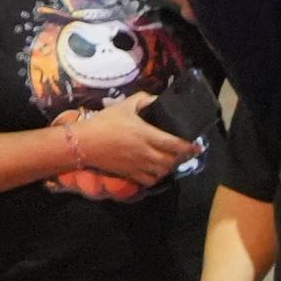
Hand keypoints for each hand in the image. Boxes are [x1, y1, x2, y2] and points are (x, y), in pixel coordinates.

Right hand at [66, 92, 199, 185]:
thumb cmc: (104, 122)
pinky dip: (158, 177)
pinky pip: (150, 180)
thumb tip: (158, 100)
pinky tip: (158, 170)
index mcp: (146, 135)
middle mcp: (145, 152)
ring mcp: (138, 166)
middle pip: (172, 160)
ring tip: (174, 160)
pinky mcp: (129, 174)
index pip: (175, 144)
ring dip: (171, 167)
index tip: (197, 146)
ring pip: (163, 172)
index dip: (189, 147)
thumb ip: (144, 100)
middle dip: (183, 158)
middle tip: (188, 152)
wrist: (83, 143)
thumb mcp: (125, 105)